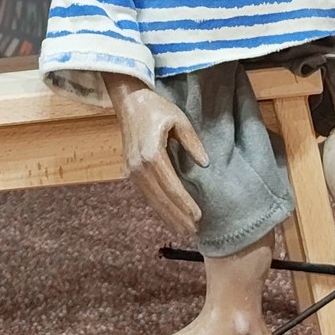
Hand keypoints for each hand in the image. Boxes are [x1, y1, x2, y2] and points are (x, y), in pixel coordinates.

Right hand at [104, 74, 207, 238]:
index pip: (171, 186)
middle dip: (177, 216)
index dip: (184, 203)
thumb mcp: (179, 119)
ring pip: (151, 199)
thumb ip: (192, 142)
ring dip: (167, 215)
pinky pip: (145, 194)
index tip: (198, 216)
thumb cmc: (157, 108)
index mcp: (152, 153)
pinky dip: (158, 206)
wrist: (129, 102)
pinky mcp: (130, 171)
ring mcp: (132, 170)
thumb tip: (205, 163)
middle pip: (160, 198)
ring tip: (183, 229)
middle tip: (193, 232)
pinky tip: (168, 215)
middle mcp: (139, 165)